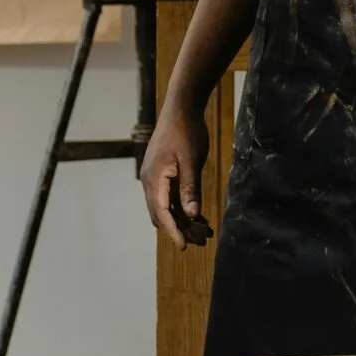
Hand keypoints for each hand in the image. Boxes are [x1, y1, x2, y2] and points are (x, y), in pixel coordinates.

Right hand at [138, 103, 209, 247]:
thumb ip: (190, 188)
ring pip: (166, 208)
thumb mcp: (191, 160)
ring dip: (183, 220)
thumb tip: (191, 214)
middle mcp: (150, 181)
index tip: (183, 246)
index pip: (161, 212)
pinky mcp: (162, 174)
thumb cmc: (187, 131)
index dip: (172, 231)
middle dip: (181, 229)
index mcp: (154, 178)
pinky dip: (182, 209)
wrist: (181, 108)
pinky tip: (199, 216)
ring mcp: (155, 178)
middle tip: (203, 240)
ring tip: (205, 231)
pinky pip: (169, 198)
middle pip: (162, 214)